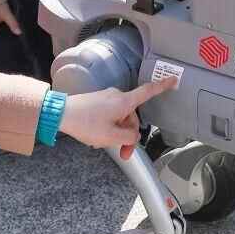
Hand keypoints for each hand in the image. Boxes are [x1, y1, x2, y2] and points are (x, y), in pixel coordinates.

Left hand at [60, 78, 175, 158]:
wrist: (60, 114)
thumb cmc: (85, 123)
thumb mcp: (111, 136)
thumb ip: (129, 137)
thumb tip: (134, 134)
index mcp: (124, 102)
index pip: (148, 92)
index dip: (162, 86)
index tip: (173, 80)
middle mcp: (117, 96)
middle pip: (132, 116)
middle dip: (128, 135)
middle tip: (122, 153)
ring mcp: (106, 98)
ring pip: (119, 118)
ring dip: (116, 133)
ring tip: (102, 144)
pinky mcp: (96, 102)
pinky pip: (109, 116)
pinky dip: (107, 128)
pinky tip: (95, 137)